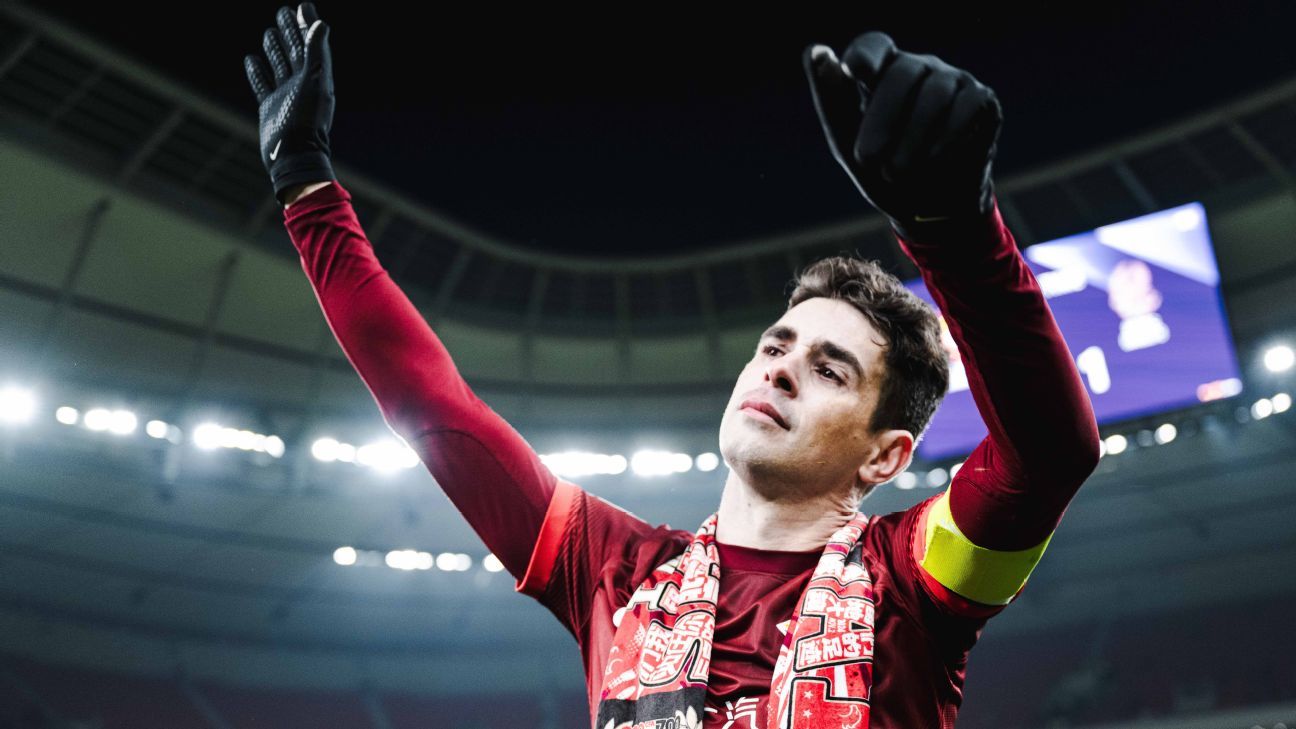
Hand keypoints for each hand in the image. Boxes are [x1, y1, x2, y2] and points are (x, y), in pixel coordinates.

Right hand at [244, 3, 335, 203]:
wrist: (293, 154)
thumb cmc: (307, 120)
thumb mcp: (313, 82)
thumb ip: (316, 53)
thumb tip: (320, 23)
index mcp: (316, 77)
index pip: (312, 44)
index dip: (307, 25)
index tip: (302, 5)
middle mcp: (301, 85)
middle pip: (295, 51)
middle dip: (290, 31)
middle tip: (283, 11)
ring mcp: (285, 96)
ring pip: (279, 65)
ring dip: (275, 48)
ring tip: (270, 32)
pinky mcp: (269, 107)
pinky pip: (262, 84)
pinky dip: (257, 72)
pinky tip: (251, 59)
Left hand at [803, 32, 1000, 235]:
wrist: (928, 210)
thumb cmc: (883, 171)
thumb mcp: (848, 142)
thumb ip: (831, 98)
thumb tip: (815, 51)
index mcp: (883, 73)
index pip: (875, 46)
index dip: (866, 55)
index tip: (854, 71)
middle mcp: (921, 69)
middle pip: (903, 71)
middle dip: (882, 117)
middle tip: (867, 158)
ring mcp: (955, 81)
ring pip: (935, 93)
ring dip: (912, 137)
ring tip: (896, 171)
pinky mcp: (983, 101)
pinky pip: (966, 108)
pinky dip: (946, 138)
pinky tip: (931, 161)